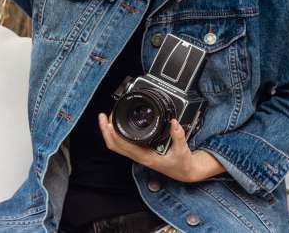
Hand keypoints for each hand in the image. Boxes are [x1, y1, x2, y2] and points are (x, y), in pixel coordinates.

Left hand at [98, 112, 224, 182]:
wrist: (185, 172)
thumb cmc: (182, 164)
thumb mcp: (183, 150)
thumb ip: (178, 136)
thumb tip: (174, 122)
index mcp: (146, 157)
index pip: (123, 146)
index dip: (113, 134)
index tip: (109, 121)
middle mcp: (139, 157)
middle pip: (115, 145)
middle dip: (106, 131)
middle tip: (103, 116)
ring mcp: (139, 155)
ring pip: (118, 145)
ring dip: (110, 133)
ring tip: (108, 118)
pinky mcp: (142, 152)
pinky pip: (126, 144)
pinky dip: (119, 135)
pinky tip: (120, 126)